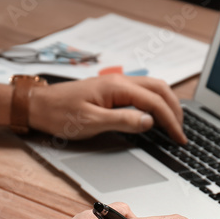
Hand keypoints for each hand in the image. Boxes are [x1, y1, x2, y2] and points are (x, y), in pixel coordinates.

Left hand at [29, 74, 186, 142]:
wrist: (37, 105)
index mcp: (117, 87)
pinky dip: (155, 102)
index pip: (155, 101)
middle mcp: (120, 81)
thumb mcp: (91, 122)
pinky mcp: (111, 90)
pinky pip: (141, 92)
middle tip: (182, 132)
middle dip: (175, 110)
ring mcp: (116, 84)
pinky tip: (156, 115)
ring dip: (167, 104)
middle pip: (160, 89)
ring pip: (153, 88)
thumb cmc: (59, 114)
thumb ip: (122, 120)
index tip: (179, 138)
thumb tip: (149, 121)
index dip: (171, 120)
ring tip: (174, 124)